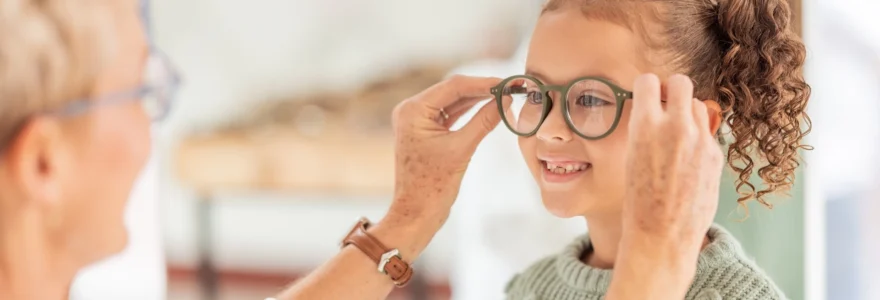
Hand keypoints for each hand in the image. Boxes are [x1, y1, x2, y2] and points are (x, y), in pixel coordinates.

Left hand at [374, 75, 501, 254]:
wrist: (416, 213)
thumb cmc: (433, 186)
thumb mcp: (462, 149)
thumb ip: (484, 121)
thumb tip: (505, 100)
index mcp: (413, 111)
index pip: (453, 86)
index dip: (483, 83)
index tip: (507, 83)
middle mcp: (411, 110)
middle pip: (452, 91)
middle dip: (481, 89)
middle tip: (509, 88)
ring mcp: (417, 120)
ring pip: (452, 102)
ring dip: (477, 99)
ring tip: (504, 96)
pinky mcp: (425, 131)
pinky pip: (449, 115)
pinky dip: (469, 112)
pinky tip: (489, 108)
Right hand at [622, 74, 723, 253]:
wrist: (661, 234)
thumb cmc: (639, 200)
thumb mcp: (631, 156)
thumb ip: (645, 128)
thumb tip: (654, 109)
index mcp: (645, 126)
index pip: (648, 81)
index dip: (647, 88)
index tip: (647, 97)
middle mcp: (675, 127)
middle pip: (681, 82)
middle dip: (672, 90)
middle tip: (667, 105)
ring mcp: (700, 140)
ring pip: (697, 105)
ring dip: (687, 113)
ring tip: (677, 135)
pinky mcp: (716, 154)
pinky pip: (707, 133)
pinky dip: (698, 139)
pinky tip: (687, 160)